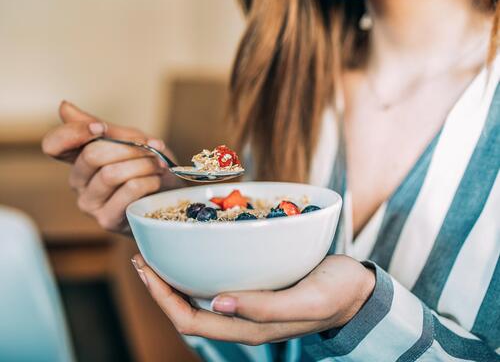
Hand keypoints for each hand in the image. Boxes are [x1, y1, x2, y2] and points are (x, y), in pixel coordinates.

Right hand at [42, 101, 183, 232]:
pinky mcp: (107, 220)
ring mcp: (90, 204)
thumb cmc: (148, 167)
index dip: (73, 133)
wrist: (171, 196)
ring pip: (111, 173)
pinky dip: (148, 180)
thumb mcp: (130, 141)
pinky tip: (156, 181)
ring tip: (158, 165)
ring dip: (143, 164)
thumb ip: (103, 128)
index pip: (53, 145)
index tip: (101, 128)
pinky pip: (128, 190)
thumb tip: (64, 106)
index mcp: (79, 159)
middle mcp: (78, 182)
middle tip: (152, 148)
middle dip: (129, 148)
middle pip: (92, 155)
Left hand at [131, 254, 375, 344]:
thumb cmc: (336, 293)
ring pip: (199, 298)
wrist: (357, 290)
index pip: (191, 321)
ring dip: (174, 279)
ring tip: (159, 253)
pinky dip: (198, 269)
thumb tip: (217, 303)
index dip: (163, 299)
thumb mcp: (308, 300)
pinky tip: (195, 250)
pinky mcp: (256, 289)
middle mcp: (242, 319)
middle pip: (187, 310)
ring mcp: (248, 305)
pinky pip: (217, 283)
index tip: (145, 269)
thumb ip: (266, 308)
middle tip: (142, 256)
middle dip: (160, 287)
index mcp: (250, 328)